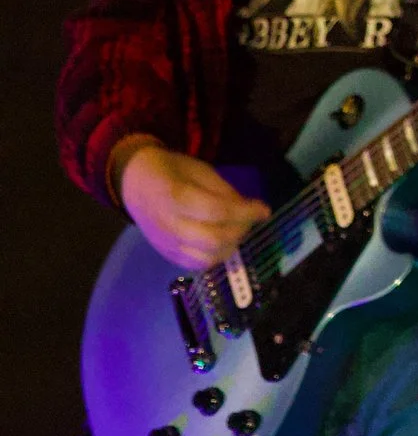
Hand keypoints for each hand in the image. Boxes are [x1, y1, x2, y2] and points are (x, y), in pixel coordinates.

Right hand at [121, 145, 269, 270]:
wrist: (134, 184)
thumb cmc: (171, 172)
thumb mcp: (199, 170)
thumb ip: (223, 192)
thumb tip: (248, 210)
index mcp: (175, 196)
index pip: (217, 211)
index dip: (246, 212)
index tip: (265, 210)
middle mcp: (168, 225)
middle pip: (213, 239)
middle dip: (241, 230)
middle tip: (251, 219)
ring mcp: (165, 243)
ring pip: (205, 259)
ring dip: (230, 247)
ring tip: (237, 230)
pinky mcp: (165, 255)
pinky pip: (195, 265)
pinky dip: (215, 257)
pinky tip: (223, 242)